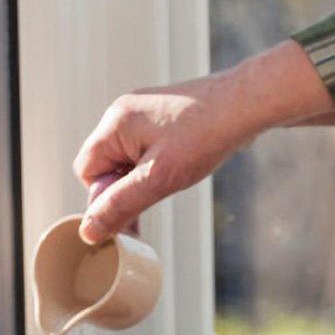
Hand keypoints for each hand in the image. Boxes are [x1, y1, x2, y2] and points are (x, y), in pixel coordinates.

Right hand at [73, 41, 334, 244]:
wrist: (248, 103)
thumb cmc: (205, 136)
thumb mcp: (160, 178)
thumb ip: (121, 205)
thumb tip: (88, 231)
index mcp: (115, 123)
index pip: (86, 171)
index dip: (104, 197)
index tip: (131, 212)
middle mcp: (123, 112)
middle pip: (104, 164)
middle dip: (123, 187)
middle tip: (154, 200)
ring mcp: (143, 111)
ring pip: (126, 157)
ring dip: (140, 179)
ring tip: (170, 182)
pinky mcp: (162, 114)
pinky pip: (144, 147)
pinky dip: (154, 164)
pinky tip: (178, 169)